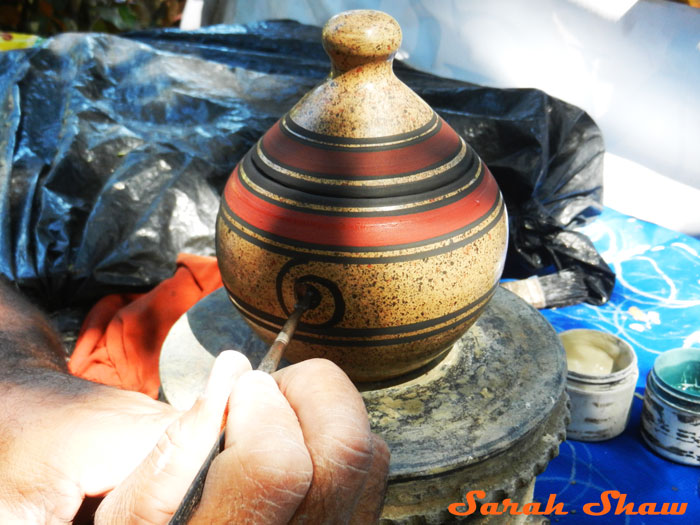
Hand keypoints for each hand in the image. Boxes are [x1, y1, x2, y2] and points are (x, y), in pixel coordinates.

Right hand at [96, 353, 389, 523]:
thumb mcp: (136, 505)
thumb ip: (180, 441)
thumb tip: (233, 370)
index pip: (275, 464)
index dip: (255, 406)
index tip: (233, 392)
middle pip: (345, 450)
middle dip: (307, 392)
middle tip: (263, 396)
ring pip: (367, 450)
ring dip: (324, 412)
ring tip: (276, 424)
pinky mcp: (357, 523)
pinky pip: (374, 465)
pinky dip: (338, 435)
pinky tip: (298, 445)